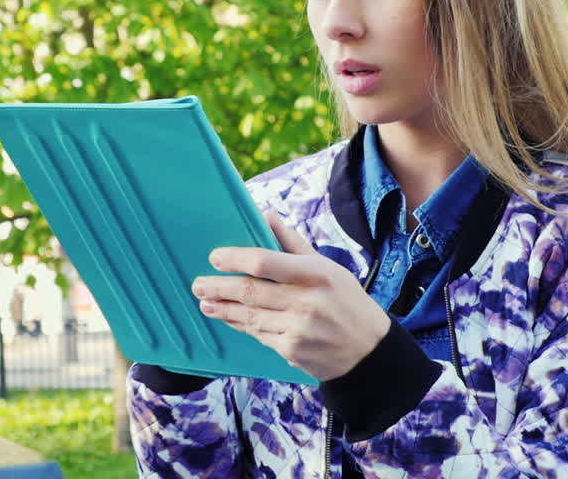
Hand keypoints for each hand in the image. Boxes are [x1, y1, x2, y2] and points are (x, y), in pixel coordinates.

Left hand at [192, 212, 390, 380]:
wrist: (369, 350)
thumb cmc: (345, 300)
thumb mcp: (327, 267)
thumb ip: (293, 243)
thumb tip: (265, 215)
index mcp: (316, 274)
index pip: (265, 261)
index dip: (235, 259)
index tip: (215, 257)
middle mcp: (306, 301)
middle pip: (250, 292)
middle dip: (218, 287)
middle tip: (198, 284)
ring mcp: (298, 329)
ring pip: (249, 316)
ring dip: (222, 309)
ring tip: (205, 302)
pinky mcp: (292, 351)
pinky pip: (258, 335)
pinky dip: (240, 326)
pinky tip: (228, 318)